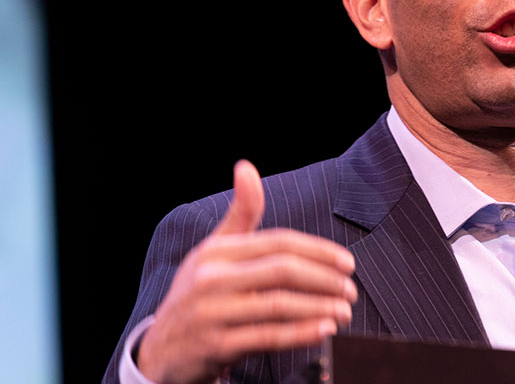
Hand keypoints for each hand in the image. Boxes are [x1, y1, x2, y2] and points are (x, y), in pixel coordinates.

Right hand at [137, 160, 356, 383]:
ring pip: (278, 305)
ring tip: (344, 311)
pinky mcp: (215, 346)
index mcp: (217, 252)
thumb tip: (246, 166)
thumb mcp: (214, 251)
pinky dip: (300, 334)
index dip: (319, 251)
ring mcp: (212, 313)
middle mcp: (211, 279)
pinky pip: (266, 337)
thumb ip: (241, 213)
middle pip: (282, 271)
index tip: (347, 263)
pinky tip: (324, 330)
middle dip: (324, 280)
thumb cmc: (198, 294)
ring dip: (318, 307)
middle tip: (350, 290)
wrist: (161, 349)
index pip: (279, 242)